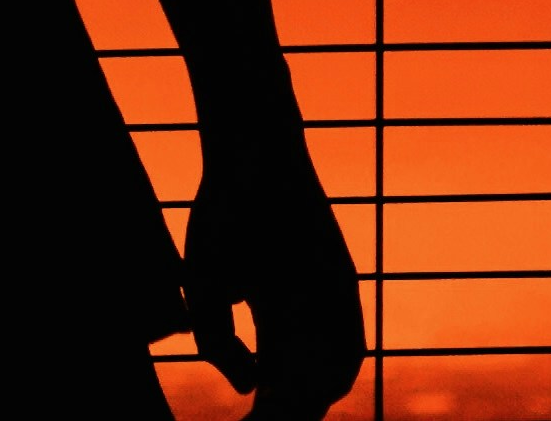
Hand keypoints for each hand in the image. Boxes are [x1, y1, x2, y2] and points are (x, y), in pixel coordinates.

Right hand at [182, 145, 366, 420]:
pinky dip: (327, 376)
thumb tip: (251, 390)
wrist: (251, 156)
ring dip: (305, 404)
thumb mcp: (203, 285)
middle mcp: (309, 321)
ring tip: (275, 412)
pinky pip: (347, 348)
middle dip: (284, 414)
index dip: (263, 414)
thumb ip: (215, 342)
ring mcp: (331, 306)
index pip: (275, 387)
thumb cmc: (222, 214)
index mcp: (274, 323)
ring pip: (329, 375)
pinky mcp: (346, 289)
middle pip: (304, 389)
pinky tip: (297, 390)